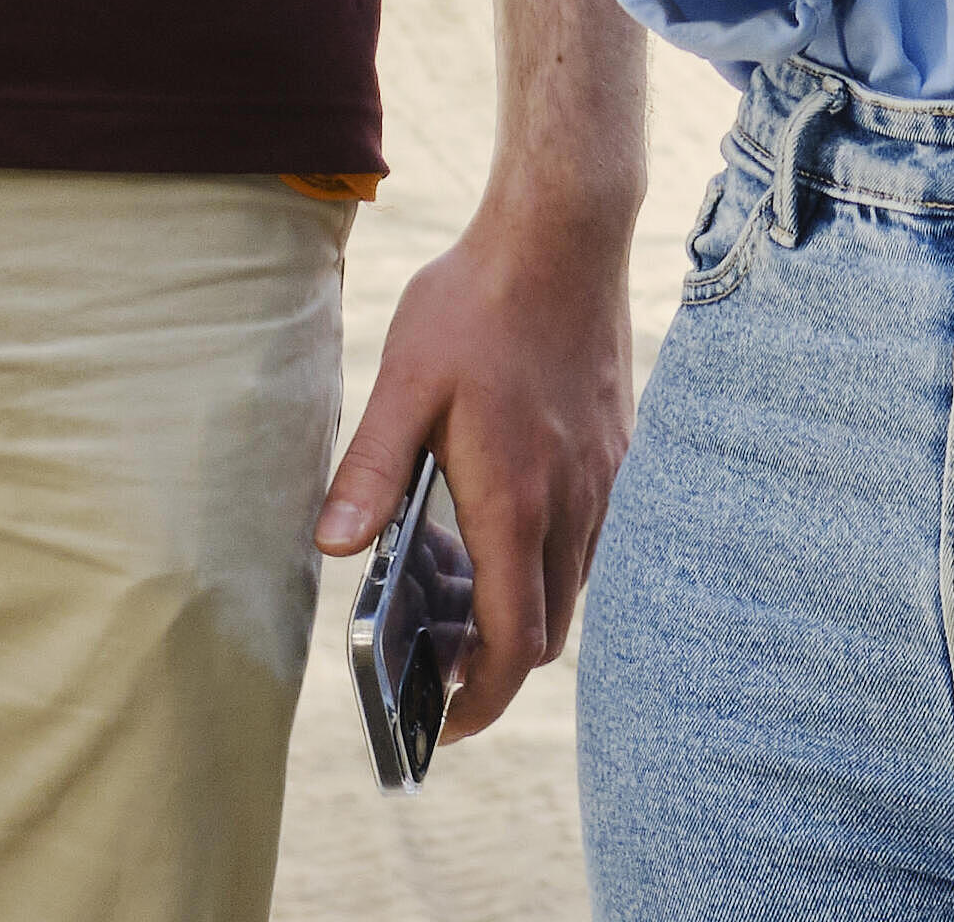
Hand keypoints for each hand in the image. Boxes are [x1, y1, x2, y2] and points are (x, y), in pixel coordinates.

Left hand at [313, 220, 632, 741]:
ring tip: (461, 595)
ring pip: (573, 583)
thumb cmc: (477, 302)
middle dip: (496, 666)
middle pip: (549, 628)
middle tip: (439, 667)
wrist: (565, 231)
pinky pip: (592, 535)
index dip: (479, 698)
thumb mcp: (403, 382)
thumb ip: (371, 471)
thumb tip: (336, 549)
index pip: (512, 641)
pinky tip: (506, 521)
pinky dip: (549, 560)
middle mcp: (574, 502)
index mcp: (518, 501)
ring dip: (524, 609)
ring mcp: (605, 476)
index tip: (441, 723)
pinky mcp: (616, 448)